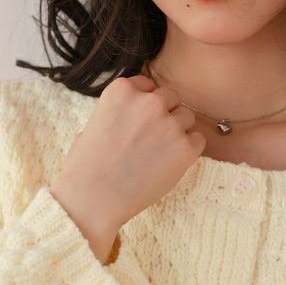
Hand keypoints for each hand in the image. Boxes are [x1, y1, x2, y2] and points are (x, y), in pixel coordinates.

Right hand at [50, 74, 206, 234]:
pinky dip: (188, 151)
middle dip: (163, 116)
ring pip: (187, 117)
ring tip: (157, 155)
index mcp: (123, 90)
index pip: (148, 86)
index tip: (137, 125)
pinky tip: (169, 164)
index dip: (145, 106)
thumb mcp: (95, 122)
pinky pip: (198, 140)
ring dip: (177, 132)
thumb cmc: (87, 166)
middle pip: (170, 98)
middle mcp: (148, 101)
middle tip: (149, 142)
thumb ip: (122, 110)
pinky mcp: (184, 148)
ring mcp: (168, 124)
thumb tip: (139, 113)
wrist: (92, 198)